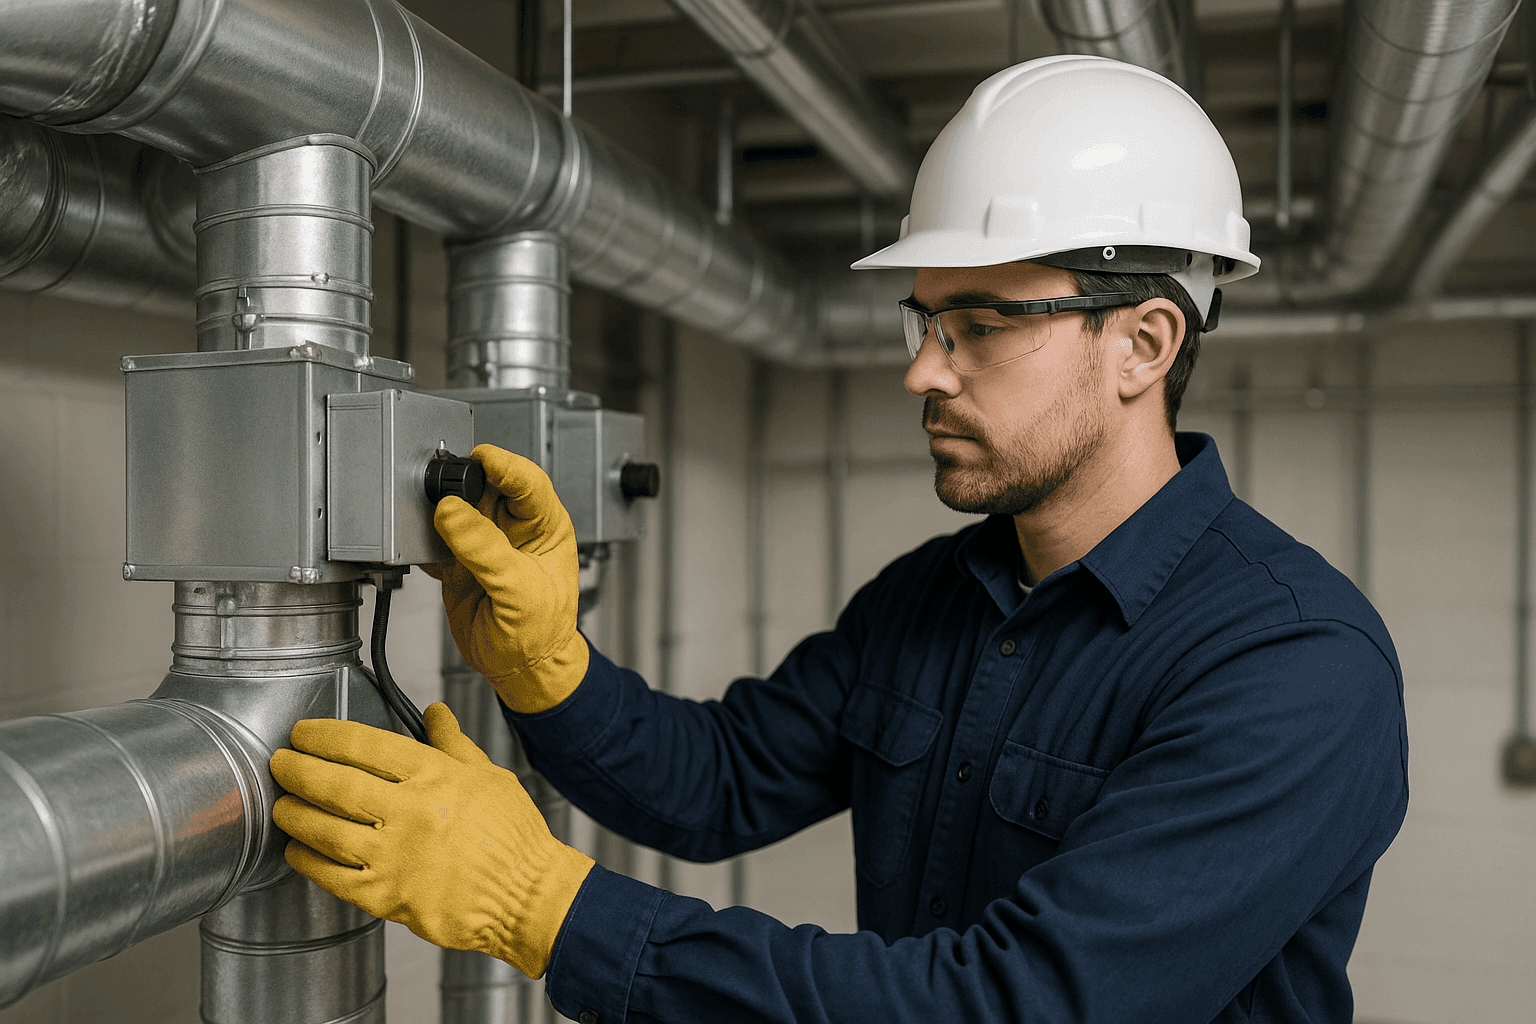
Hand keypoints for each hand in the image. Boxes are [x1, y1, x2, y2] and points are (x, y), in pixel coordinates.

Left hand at [270, 702, 594, 978]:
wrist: (526, 896)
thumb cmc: (512, 837)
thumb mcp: (489, 776)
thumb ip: (453, 744)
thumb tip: (435, 713)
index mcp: (435, 776)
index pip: (366, 746)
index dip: (326, 735)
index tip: (305, 734)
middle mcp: (411, 812)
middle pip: (336, 784)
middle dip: (298, 769)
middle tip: (280, 763)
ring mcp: (395, 856)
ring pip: (326, 829)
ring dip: (295, 813)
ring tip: (282, 804)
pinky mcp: (387, 896)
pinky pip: (332, 876)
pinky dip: (308, 859)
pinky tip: (298, 849)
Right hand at [425, 443, 588, 712]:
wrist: (521, 670)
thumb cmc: (542, 634)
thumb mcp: (520, 591)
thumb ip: (486, 551)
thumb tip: (451, 512)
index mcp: (545, 525)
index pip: (526, 480)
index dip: (503, 465)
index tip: (478, 458)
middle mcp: (514, 528)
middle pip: (484, 486)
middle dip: (461, 484)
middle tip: (439, 488)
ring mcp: (484, 543)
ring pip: (455, 509)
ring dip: (436, 511)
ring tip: (424, 519)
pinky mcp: (457, 561)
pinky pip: (434, 540)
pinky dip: (421, 542)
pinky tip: (419, 549)